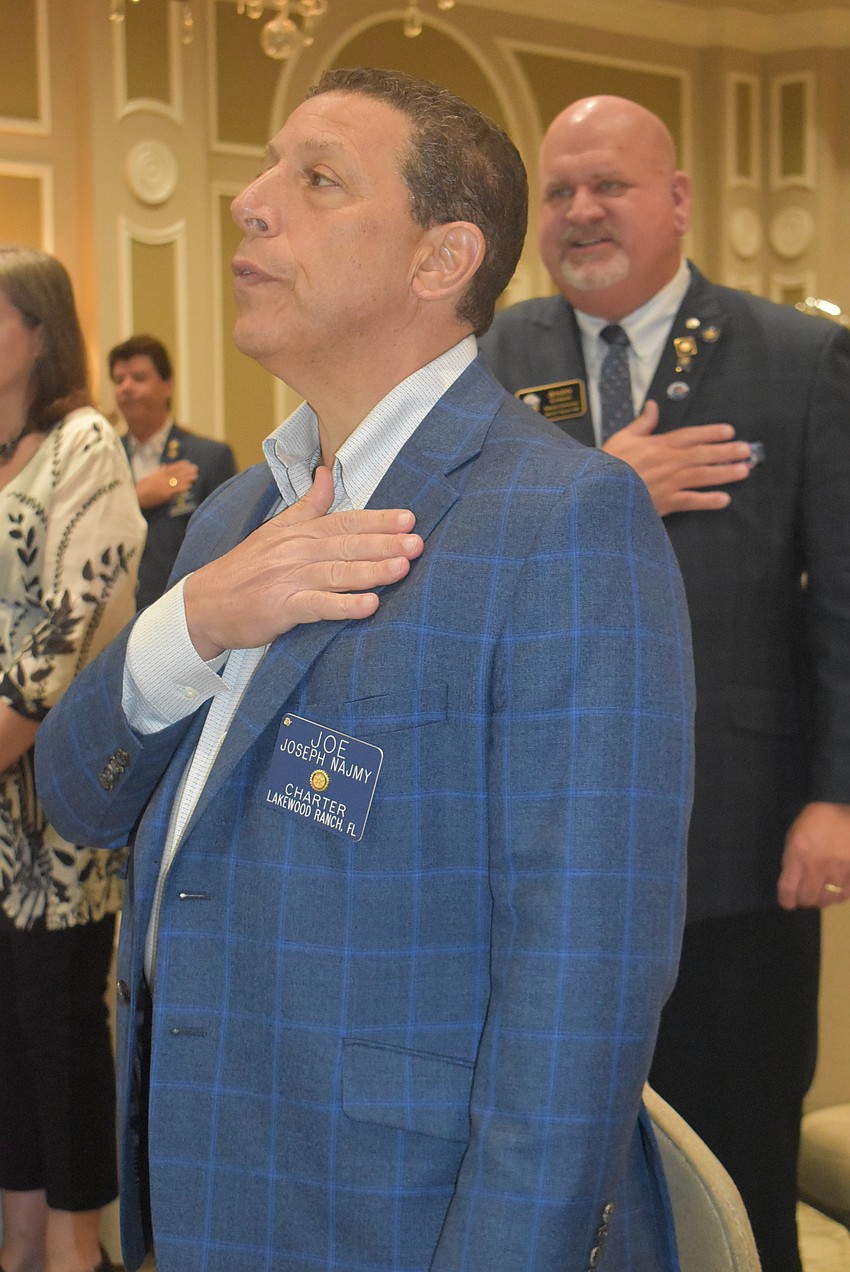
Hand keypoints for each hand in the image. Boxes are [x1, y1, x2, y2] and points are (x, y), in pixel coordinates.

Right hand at [135, 460, 199, 509]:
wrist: (135, 497)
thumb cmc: (140, 488)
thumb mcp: (148, 477)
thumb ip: (157, 472)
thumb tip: (164, 466)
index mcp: (158, 474)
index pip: (171, 468)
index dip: (180, 465)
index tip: (187, 463)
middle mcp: (161, 479)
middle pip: (176, 474)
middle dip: (186, 471)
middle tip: (195, 468)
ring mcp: (163, 487)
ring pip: (178, 481)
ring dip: (187, 478)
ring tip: (195, 475)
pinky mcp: (164, 495)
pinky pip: (175, 490)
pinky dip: (182, 487)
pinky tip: (189, 485)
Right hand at [183, 465, 423, 658]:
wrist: (204, 604)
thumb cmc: (245, 569)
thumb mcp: (274, 529)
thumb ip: (307, 504)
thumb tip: (327, 473)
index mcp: (299, 532)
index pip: (345, 521)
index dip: (378, 520)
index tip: (409, 519)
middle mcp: (297, 552)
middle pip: (347, 545)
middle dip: (385, 543)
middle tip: (418, 543)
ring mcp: (289, 580)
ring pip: (338, 573)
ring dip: (372, 571)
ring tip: (403, 569)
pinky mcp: (282, 609)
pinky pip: (318, 606)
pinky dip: (344, 605)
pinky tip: (370, 605)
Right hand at [601, 400, 752, 515]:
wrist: (598, 491)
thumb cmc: (608, 464)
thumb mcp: (623, 437)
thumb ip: (642, 423)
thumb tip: (652, 406)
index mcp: (659, 445)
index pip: (691, 435)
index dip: (711, 432)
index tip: (729, 431)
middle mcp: (669, 462)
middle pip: (703, 454)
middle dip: (726, 452)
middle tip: (747, 450)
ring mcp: (670, 483)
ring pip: (703, 476)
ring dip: (724, 473)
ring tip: (743, 471)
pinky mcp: (666, 502)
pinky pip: (691, 501)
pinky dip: (708, 501)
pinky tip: (724, 499)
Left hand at [777, 802, 849, 908]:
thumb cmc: (820, 818)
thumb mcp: (797, 832)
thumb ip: (792, 855)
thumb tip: (791, 878)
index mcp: (799, 853)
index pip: (788, 889)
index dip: (786, 901)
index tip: (788, 903)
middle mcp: (818, 866)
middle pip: (808, 899)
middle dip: (804, 901)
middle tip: (805, 896)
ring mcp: (839, 871)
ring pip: (828, 900)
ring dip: (822, 899)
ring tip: (821, 892)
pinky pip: (845, 895)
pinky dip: (839, 896)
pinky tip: (837, 889)